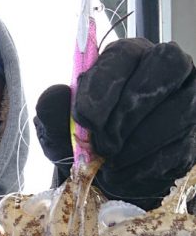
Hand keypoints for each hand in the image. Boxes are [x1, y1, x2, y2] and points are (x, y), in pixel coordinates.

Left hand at [34, 39, 195, 208]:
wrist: (104, 179)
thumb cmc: (84, 144)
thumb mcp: (59, 130)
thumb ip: (53, 112)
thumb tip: (54, 96)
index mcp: (127, 58)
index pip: (123, 56)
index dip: (104, 87)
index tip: (86, 119)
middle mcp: (164, 72)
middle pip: (161, 73)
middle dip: (127, 114)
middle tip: (104, 144)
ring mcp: (184, 104)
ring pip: (174, 114)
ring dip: (136, 146)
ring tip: (110, 164)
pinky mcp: (189, 141)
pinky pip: (176, 151)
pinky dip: (145, 169)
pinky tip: (125, 176)